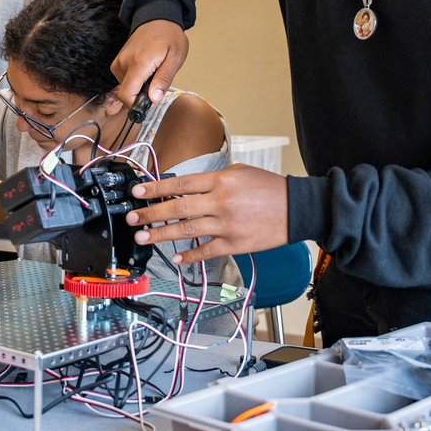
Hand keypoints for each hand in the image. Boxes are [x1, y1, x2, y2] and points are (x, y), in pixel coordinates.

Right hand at [111, 20, 188, 104]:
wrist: (157, 18)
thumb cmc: (169, 37)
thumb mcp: (175, 58)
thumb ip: (163, 80)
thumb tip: (153, 99)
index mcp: (138, 63)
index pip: (126, 95)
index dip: (137, 104)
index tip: (150, 102)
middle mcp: (123, 63)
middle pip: (126, 93)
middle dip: (141, 94)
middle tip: (157, 82)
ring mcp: (119, 62)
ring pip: (125, 87)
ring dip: (139, 86)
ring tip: (152, 72)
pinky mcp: (117, 62)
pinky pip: (124, 79)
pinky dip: (135, 80)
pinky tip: (146, 69)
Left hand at [125, 164, 288, 262]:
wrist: (297, 208)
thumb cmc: (269, 189)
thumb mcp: (240, 172)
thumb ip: (213, 180)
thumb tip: (186, 188)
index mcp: (221, 181)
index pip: (180, 184)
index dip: (156, 188)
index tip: (138, 193)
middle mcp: (221, 202)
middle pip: (178, 208)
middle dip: (151, 213)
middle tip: (133, 218)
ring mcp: (227, 225)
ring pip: (187, 230)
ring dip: (161, 234)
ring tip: (143, 237)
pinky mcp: (235, 244)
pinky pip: (207, 251)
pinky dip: (190, 255)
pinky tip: (176, 258)